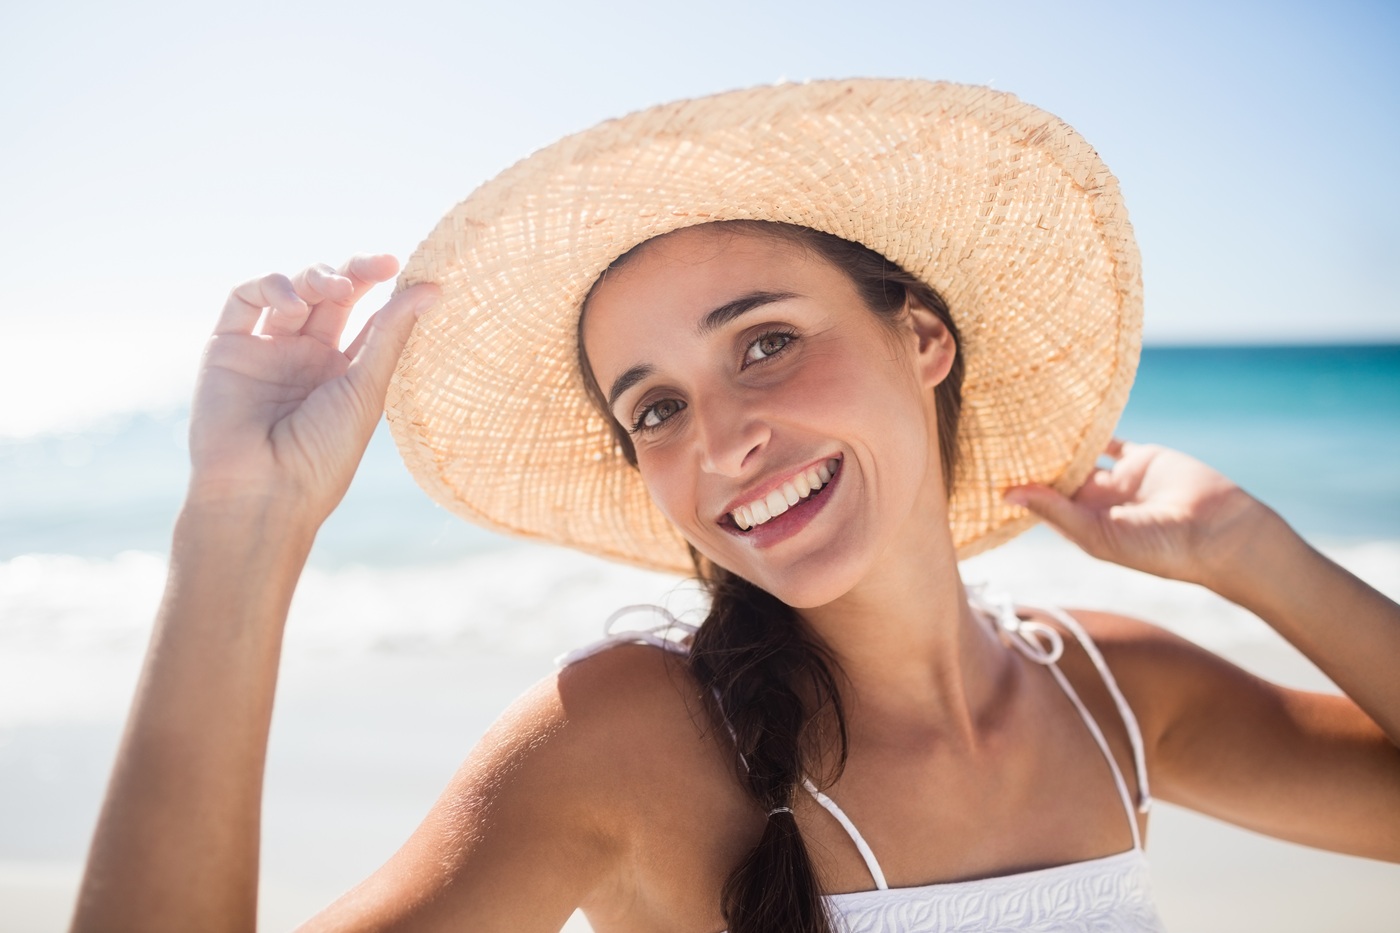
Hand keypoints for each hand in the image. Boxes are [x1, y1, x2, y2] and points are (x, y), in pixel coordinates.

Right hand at [187, 254, 438, 523]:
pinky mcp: (226, 347)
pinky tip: (294, 307)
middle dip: (354, 272)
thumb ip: (391, 335)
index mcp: (344, 373)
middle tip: (382, 264)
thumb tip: (431, 288)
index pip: (367, 317)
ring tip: (335, 288)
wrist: (262, 491)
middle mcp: (305, 358)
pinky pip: (244, 299)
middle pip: (331, 295)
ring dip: (316, 276)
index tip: (412, 273)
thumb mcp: (366, 390)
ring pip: (291, 290)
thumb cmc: (323, 454)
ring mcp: (266, 350)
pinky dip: (271, 288)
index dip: (386, 291)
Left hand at [1002, 439, 1270, 584]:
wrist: (1220, 532)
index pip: (1042, 504)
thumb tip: (1010, 494)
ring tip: (1022, 419)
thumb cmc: (1160, 548)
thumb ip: (1057, 512)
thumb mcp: (1101, 535)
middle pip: (1056, 477)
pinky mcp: (1141, 457)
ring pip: (1078, 454)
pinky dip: (1092, 424)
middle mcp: (1097, 503)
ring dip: (1057, 440)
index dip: (1019, 488)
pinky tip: (1065, 409)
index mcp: (1084, 527)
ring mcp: (1119, 479)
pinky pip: (1109, 438)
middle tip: (995, 434)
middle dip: (1032, 460)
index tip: (984, 467)